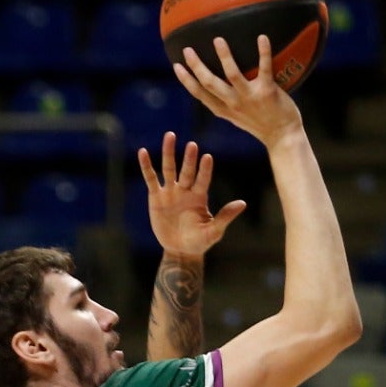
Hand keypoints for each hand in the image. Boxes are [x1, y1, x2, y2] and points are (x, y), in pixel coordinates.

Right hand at [139, 132, 245, 260]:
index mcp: (199, 197)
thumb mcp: (214, 232)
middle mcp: (185, 190)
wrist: (180, 250)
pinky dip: (146, 166)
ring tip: (170, 135)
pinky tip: (143, 152)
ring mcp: (170, 192)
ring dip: (169, 152)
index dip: (204, 170)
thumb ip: (225, 217)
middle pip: (187, 171)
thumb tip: (242, 203)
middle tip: (192, 145)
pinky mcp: (156, 197)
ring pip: (169, 168)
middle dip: (189, 159)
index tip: (207, 157)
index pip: (202, 180)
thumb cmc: (199, 242)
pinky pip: (151, 179)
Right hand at [173, 35, 301, 149]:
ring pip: (232, 75)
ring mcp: (250, 98)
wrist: (283, 137)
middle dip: (196, 67)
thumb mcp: (238, 116)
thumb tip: (219, 82)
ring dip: (224, 57)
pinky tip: (262, 37)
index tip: (176, 66)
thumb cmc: (262, 123)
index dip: (187, 81)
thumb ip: (228, 101)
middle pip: (210, 84)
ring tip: (217, 40)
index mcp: (225, 110)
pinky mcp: (267, 92)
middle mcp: (234, 104)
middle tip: (187, 49)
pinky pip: (265, 68)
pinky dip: (264, 52)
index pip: (200, 95)